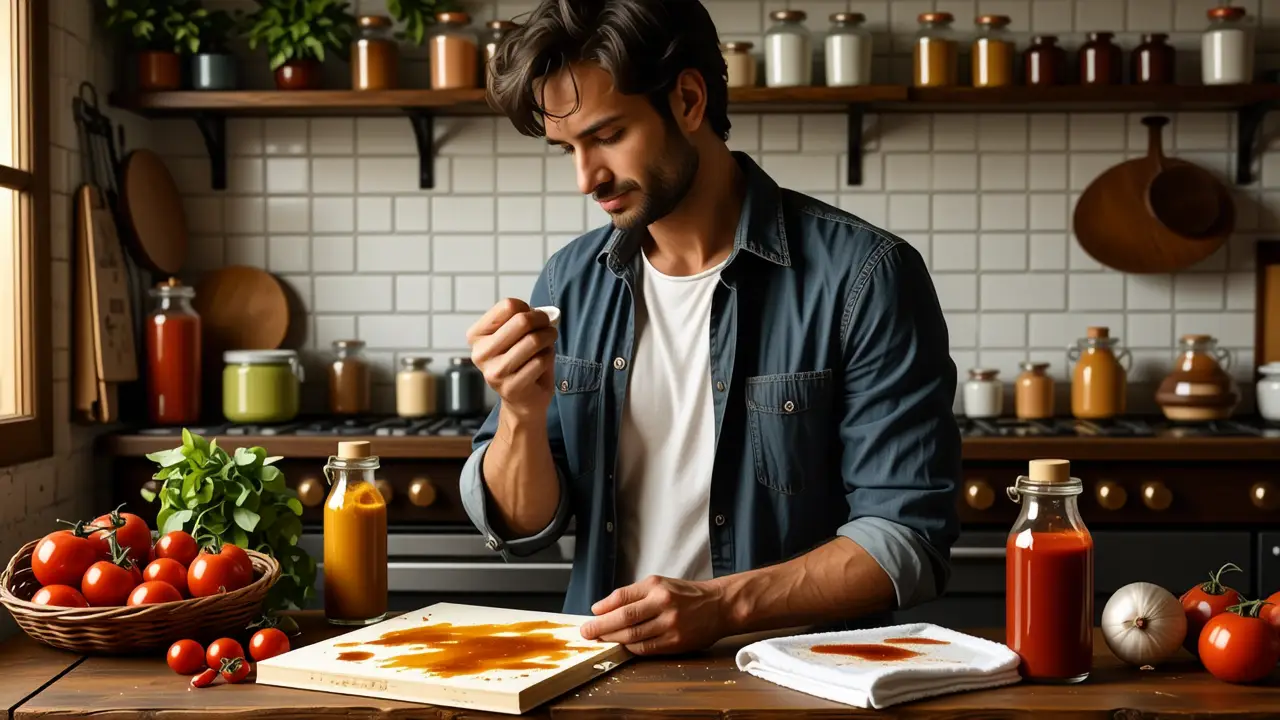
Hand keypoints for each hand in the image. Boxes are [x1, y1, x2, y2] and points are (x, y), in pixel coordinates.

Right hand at [467, 298, 557, 417]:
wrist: (522, 400)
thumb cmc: (520, 361)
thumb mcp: (514, 336)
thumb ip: (522, 320)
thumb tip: (543, 314)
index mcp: (476, 336)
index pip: (507, 306)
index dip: (527, 308)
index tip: (533, 317)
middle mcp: (480, 354)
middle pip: (521, 321)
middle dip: (542, 320)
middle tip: (548, 327)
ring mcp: (495, 372)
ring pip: (533, 340)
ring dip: (549, 337)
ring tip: (550, 339)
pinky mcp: (511, 388)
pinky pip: (540, 361)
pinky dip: (548, 356)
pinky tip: (544, 360)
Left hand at [579, 575, 729, 655]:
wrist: (718, 606)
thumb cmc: (686, 595)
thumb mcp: (660, 584)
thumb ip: (632, 595)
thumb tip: (601, 608)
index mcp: (657, 586)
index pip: (622, 597)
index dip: (603, 607)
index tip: (591, 615)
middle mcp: (663, 603)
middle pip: (624, 618)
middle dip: (601, 626)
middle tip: (586, 632)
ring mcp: (670, 624)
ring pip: (633, 635)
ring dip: (613, 639)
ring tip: (601, 640)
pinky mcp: (676, 642)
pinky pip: (646, 648)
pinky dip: (630, 648)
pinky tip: (622, 646)